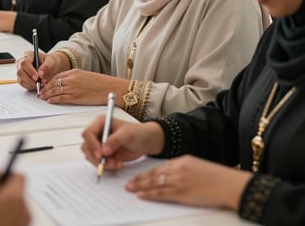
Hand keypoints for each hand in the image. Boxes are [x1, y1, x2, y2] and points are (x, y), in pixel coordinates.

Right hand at [17, 51, 69, 90]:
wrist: (51, 67)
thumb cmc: (50, 61)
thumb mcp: (51, 61)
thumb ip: (46, 66)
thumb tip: (40, 73)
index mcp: (28, 55)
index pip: (24, 62)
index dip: (30, 70)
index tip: (37, 77)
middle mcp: (21, 63)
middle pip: (20, 72)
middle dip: (30, 79)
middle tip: (40, 82)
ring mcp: (21, 71)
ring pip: (21, 80)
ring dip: (31, 84)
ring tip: (41, 83)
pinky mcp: (21, 78)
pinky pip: (23, 84)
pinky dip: (31, 86)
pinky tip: (38, 85)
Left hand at [39, 70, 129, 106]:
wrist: (110, 88)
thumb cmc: (100, 83)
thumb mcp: (86, 76)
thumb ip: (75, 78)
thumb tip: (66, 84)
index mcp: (75, 72)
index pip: (57, 76)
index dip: (49, 81)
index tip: (45, 85)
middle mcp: (72, 79)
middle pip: (54, 83)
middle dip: (46, 88)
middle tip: (41, 92)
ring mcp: (73, 88)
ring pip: (55, 91)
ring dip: (47, 94)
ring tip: (43, 97)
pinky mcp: (76, 97)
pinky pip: (61, 98)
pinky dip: (54, 99)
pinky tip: (50, 101)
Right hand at [81, 117, 163, 169]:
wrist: (146, 142)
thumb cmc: (138, 132)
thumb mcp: (128, 134)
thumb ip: (115, 140)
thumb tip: (103, 150)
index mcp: (101, 123)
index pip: (88, 133)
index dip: (91, 144)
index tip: (100, 154)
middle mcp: (98, 133)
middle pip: (86, 147)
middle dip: (96, 157)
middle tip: (108, 162)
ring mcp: (100, 144)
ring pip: (91, 157)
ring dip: (103, 163)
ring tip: (117, 163)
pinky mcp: (104, 155)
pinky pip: (99, 163)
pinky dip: (107, 166)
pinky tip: (118, 163)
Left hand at [126, 154, 252, 210]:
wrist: (228, 184)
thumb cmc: (215, 177)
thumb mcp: (196, 165)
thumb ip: (182, 168)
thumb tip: (169, 174)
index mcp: (181, 160)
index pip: (159, 167)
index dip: (146, 172)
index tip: (137, 175)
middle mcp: (178, 169)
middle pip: (153, 174)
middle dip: (139, 179)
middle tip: (128, 183)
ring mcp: (179, 181)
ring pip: (154, 184)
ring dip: (140, 186)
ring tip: (130, 189)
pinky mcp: (182, 193)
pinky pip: (162, 194)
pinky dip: (150, 194)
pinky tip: (141, 195)